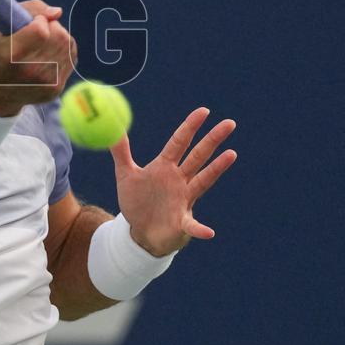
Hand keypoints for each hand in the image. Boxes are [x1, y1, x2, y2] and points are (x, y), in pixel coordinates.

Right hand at [0, 0, 77, 116]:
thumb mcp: (2, 28)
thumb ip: (29, 9)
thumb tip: (57, 12)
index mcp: (12, 54)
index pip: (40, 29)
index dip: (39, 20)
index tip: (32, 23)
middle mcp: (30, 70)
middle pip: (58, 35)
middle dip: (51, 27)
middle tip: (39, 32)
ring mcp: (45, 81)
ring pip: (68, 44)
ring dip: (59, 38)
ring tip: (43, 43)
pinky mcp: (56, 88)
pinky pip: (72, 57)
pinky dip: (63, 50)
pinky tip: (49, 54)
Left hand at [110, 108, 236, 256]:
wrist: (140, 232)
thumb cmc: (136, 202)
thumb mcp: (126, 175)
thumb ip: (120, 151)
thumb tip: (113, 125)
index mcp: (165, 166)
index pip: (180, 142)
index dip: (190, 126)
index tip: (204, 111)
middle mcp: (179, 180)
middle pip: (198, 155)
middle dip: (213, 139)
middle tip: (230, 122)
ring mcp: (184, 200)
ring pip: (203, 180)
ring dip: (216, 168)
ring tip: (231, 154)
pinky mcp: (183, 223)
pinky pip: (193, 225)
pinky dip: (200, 229)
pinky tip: (208, 232)